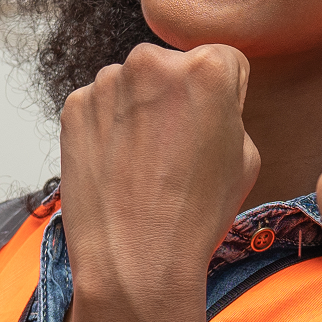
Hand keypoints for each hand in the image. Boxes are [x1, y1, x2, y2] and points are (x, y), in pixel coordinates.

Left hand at [59, 44, 260, 315]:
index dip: (224, 99)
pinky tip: (118, 167)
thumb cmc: (195, 215)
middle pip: (172, 68)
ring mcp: (107, 82)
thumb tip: (205, 102)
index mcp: (207, 68)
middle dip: (175, 98)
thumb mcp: (246, 157)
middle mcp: (153, 61)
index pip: (224, 62)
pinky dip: (107, 128)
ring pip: (133, 87)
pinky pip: (99, 106)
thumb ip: (227, 112)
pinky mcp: (74, 106)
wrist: (134, 260)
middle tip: (177, 150)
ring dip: (139, 111)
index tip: (212, 130)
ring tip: (145, 165)